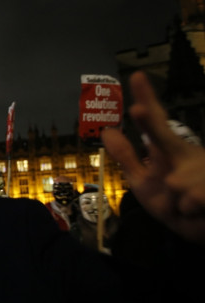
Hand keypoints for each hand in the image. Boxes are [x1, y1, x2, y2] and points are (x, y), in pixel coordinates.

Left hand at [101, 71, 204, 244]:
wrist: (202, 227)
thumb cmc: (172, 201)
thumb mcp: (143, 180)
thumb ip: (127, 157)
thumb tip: (107, 131)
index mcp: (170, 149)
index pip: (156, 122)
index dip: (147, 99)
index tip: (136, 76)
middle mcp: (188, 154)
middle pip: (166, 137)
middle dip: (150, 124)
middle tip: (137, 109)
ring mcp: (203, 169)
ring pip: (174, 183)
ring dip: (176, 202)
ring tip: (185, 205)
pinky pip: (188, 203)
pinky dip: (187, 213)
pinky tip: (198, 211)